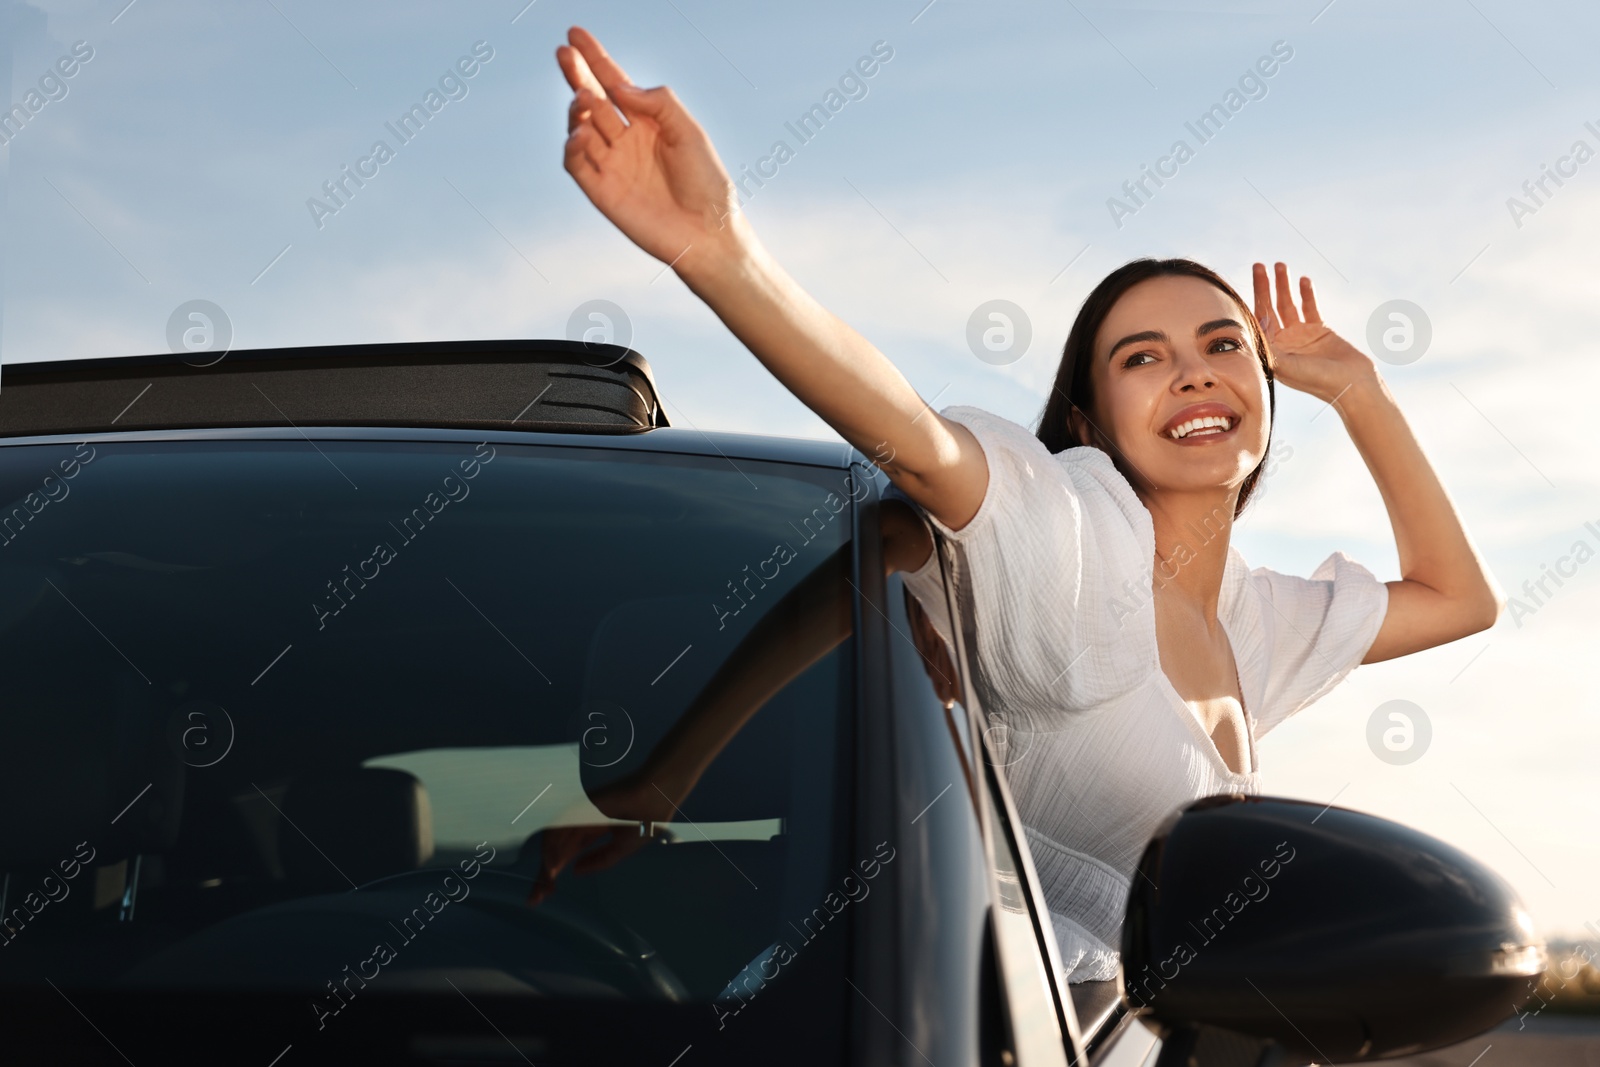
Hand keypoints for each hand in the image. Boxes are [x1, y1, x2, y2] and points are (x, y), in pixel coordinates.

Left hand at [525, 771, 683, 906]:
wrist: (654, 800)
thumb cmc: (644, 820)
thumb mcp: (621, 849)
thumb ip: (599, 860)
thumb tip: (575, 871)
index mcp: (592, 830)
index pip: (568, 853)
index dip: (556, 871)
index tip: (546, 894)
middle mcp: (581, 824)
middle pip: (556, 851)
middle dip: (544, 875)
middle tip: (536, 898)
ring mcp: (577, 816)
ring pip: (553, 842)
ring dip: (546, 865)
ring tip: (545, 885)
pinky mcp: (577, 808)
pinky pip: (558, 829)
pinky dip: (552, 849)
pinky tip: (552, 867)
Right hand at [558, 26, 745, 268]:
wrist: (707, 233)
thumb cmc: (706, 183)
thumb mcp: (689, 131)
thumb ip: (657, 102)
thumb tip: (617, 87)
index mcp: (649, 122)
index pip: (615, 84)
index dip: (596, 59)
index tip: (575, 35)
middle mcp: (626, 140)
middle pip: (593, 100)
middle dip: (578, 75)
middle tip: (564, 53)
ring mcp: (612, 165)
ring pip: (580, 128)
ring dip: (578, 110)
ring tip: (584, 99)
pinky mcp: (601, 191)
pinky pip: (576, 163)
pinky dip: (573, 145)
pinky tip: (581, 134)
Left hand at [1251, 262, 1377, 405]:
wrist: (1352, 383)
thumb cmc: (1318, 381)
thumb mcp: (1289, 367)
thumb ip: (1270, 351)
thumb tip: (1252, 334)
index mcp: (1272, 352)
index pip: (1257, 321)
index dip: (1253, 300)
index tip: (1250, 282)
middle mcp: (1283, 343)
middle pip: (1270, 309)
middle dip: (1264, 287)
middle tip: (1259, 265)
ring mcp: (1300, 336)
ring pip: (1288, 305)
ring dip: (1284, 285)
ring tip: (1280, 265)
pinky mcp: (1319, 330)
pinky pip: (1309, 307)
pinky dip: (1306, 294)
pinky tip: (1303, 280)